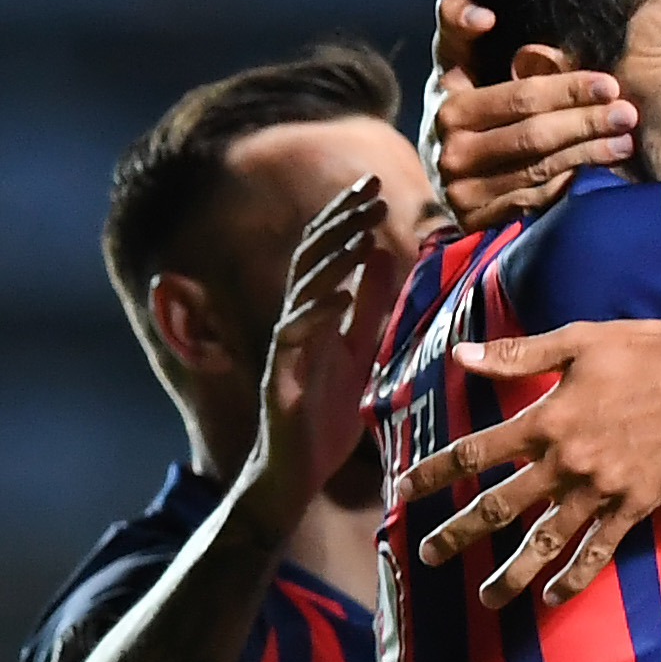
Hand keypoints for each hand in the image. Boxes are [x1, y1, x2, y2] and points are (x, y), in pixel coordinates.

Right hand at [243, 174, 401, 529]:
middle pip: (311, 261)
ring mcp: (284, 351)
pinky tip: (340, 296)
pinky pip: (294, 341)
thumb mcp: (359, 353)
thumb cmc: (325, 417)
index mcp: (316, 315)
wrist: (295, 475)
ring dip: (331, 261)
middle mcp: (295, 325)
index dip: (345, 219)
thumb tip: (381, 256)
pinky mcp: (279, 382)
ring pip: (302, 293)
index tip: (372, 186)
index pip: (327, 255)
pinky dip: (317, 315)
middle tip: (368, 190)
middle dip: (338, 223)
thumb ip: (369, 309)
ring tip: (360, 233)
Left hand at [398, 314, 660, 606]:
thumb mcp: (576, 341)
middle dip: (459, 534)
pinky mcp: (634, 505)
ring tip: (486, 598)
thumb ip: (517, 355)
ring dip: (511, 573)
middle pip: (499, 507)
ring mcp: (600, 489)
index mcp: (545, 421)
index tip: (405, 489)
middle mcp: (565, 462)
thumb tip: (460, 355)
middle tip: (428, 556)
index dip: (434, 473)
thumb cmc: (643, 349)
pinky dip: (575, 577)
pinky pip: (599, 550)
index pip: (473, 452)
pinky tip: (553, 597)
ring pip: (545, 541)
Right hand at [422, 0, 638, 231]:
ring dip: (590, 153)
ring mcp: (463, 192)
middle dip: (587, 121)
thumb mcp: (452, 60)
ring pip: (541, 169)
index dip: (567, 89)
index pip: (521, 97)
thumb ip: (457, 21)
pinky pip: (536, 199)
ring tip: (626, 138)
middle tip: (628, 112)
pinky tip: (599, 167)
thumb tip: (484, 14)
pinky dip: (570, 181)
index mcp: (450, 107)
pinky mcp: (478, 221)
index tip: (609, 83)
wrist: (440, 164)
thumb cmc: (462, 99)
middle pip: (536, 136)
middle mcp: (452, 153)